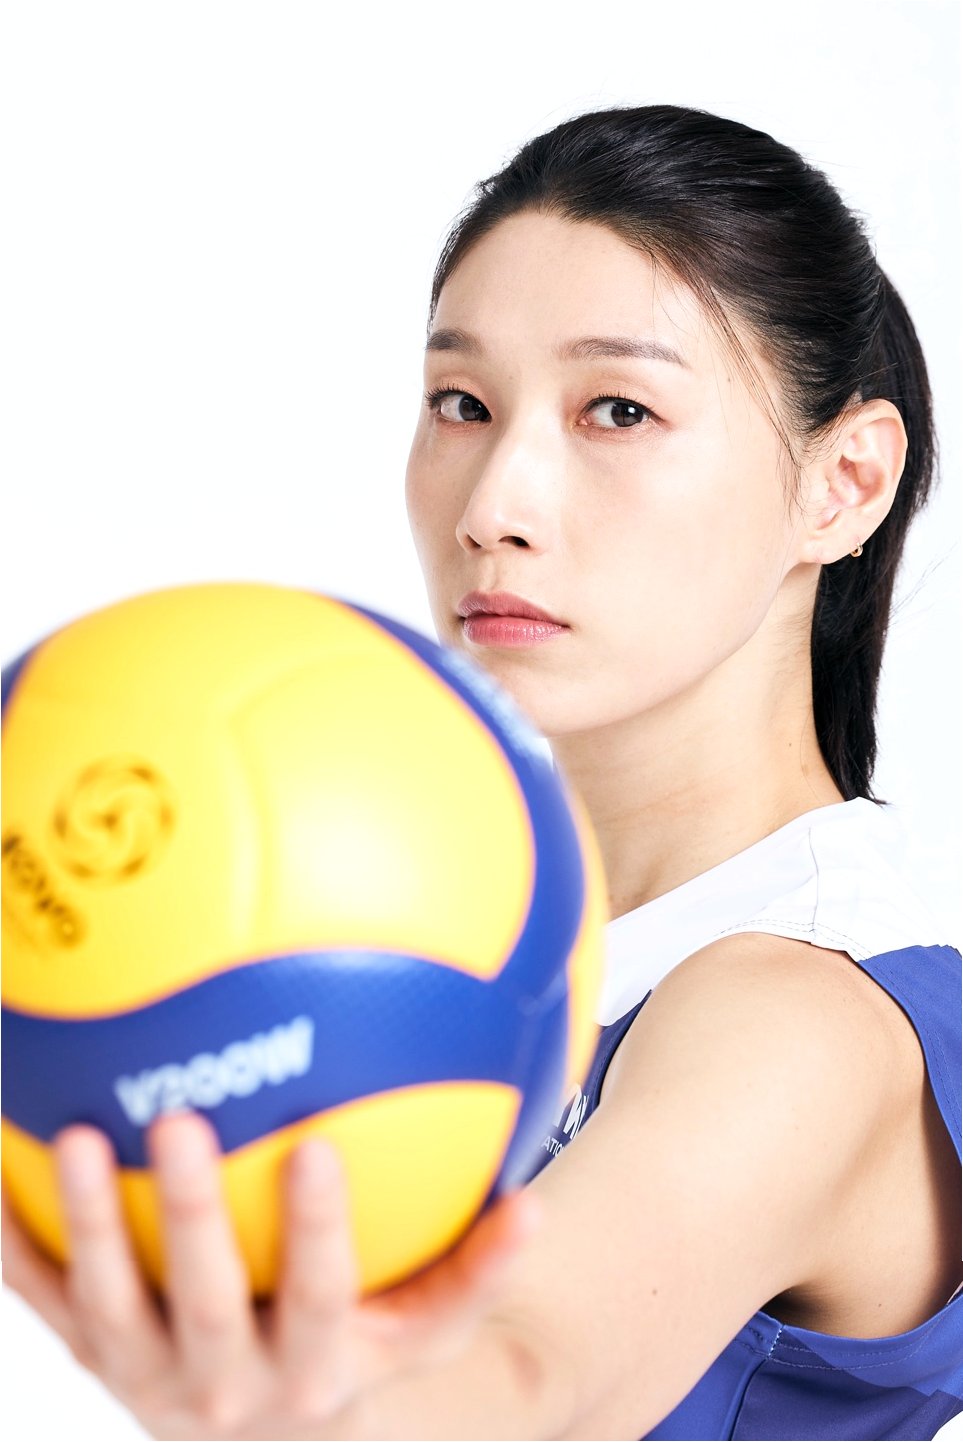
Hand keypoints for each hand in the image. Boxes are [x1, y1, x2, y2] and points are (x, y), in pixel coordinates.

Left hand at [2, 1112, 539, 1439]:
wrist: (263, 1434)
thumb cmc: (356, 1350)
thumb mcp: (425, 1327)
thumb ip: (478, 1270)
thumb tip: (536, 1207)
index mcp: (313, 1370)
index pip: (321, 1301)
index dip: (319, 1234)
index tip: (318, 1147)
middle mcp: (223, 1383)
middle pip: (202, 1303)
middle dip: (190, 1217)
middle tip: (181, 1120)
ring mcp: (143, 1375)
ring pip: (105, 1307)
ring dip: (86, 1225)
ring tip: (74, 1134)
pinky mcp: (90, 1355)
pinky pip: (41, 1300)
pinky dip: (12, 1243)